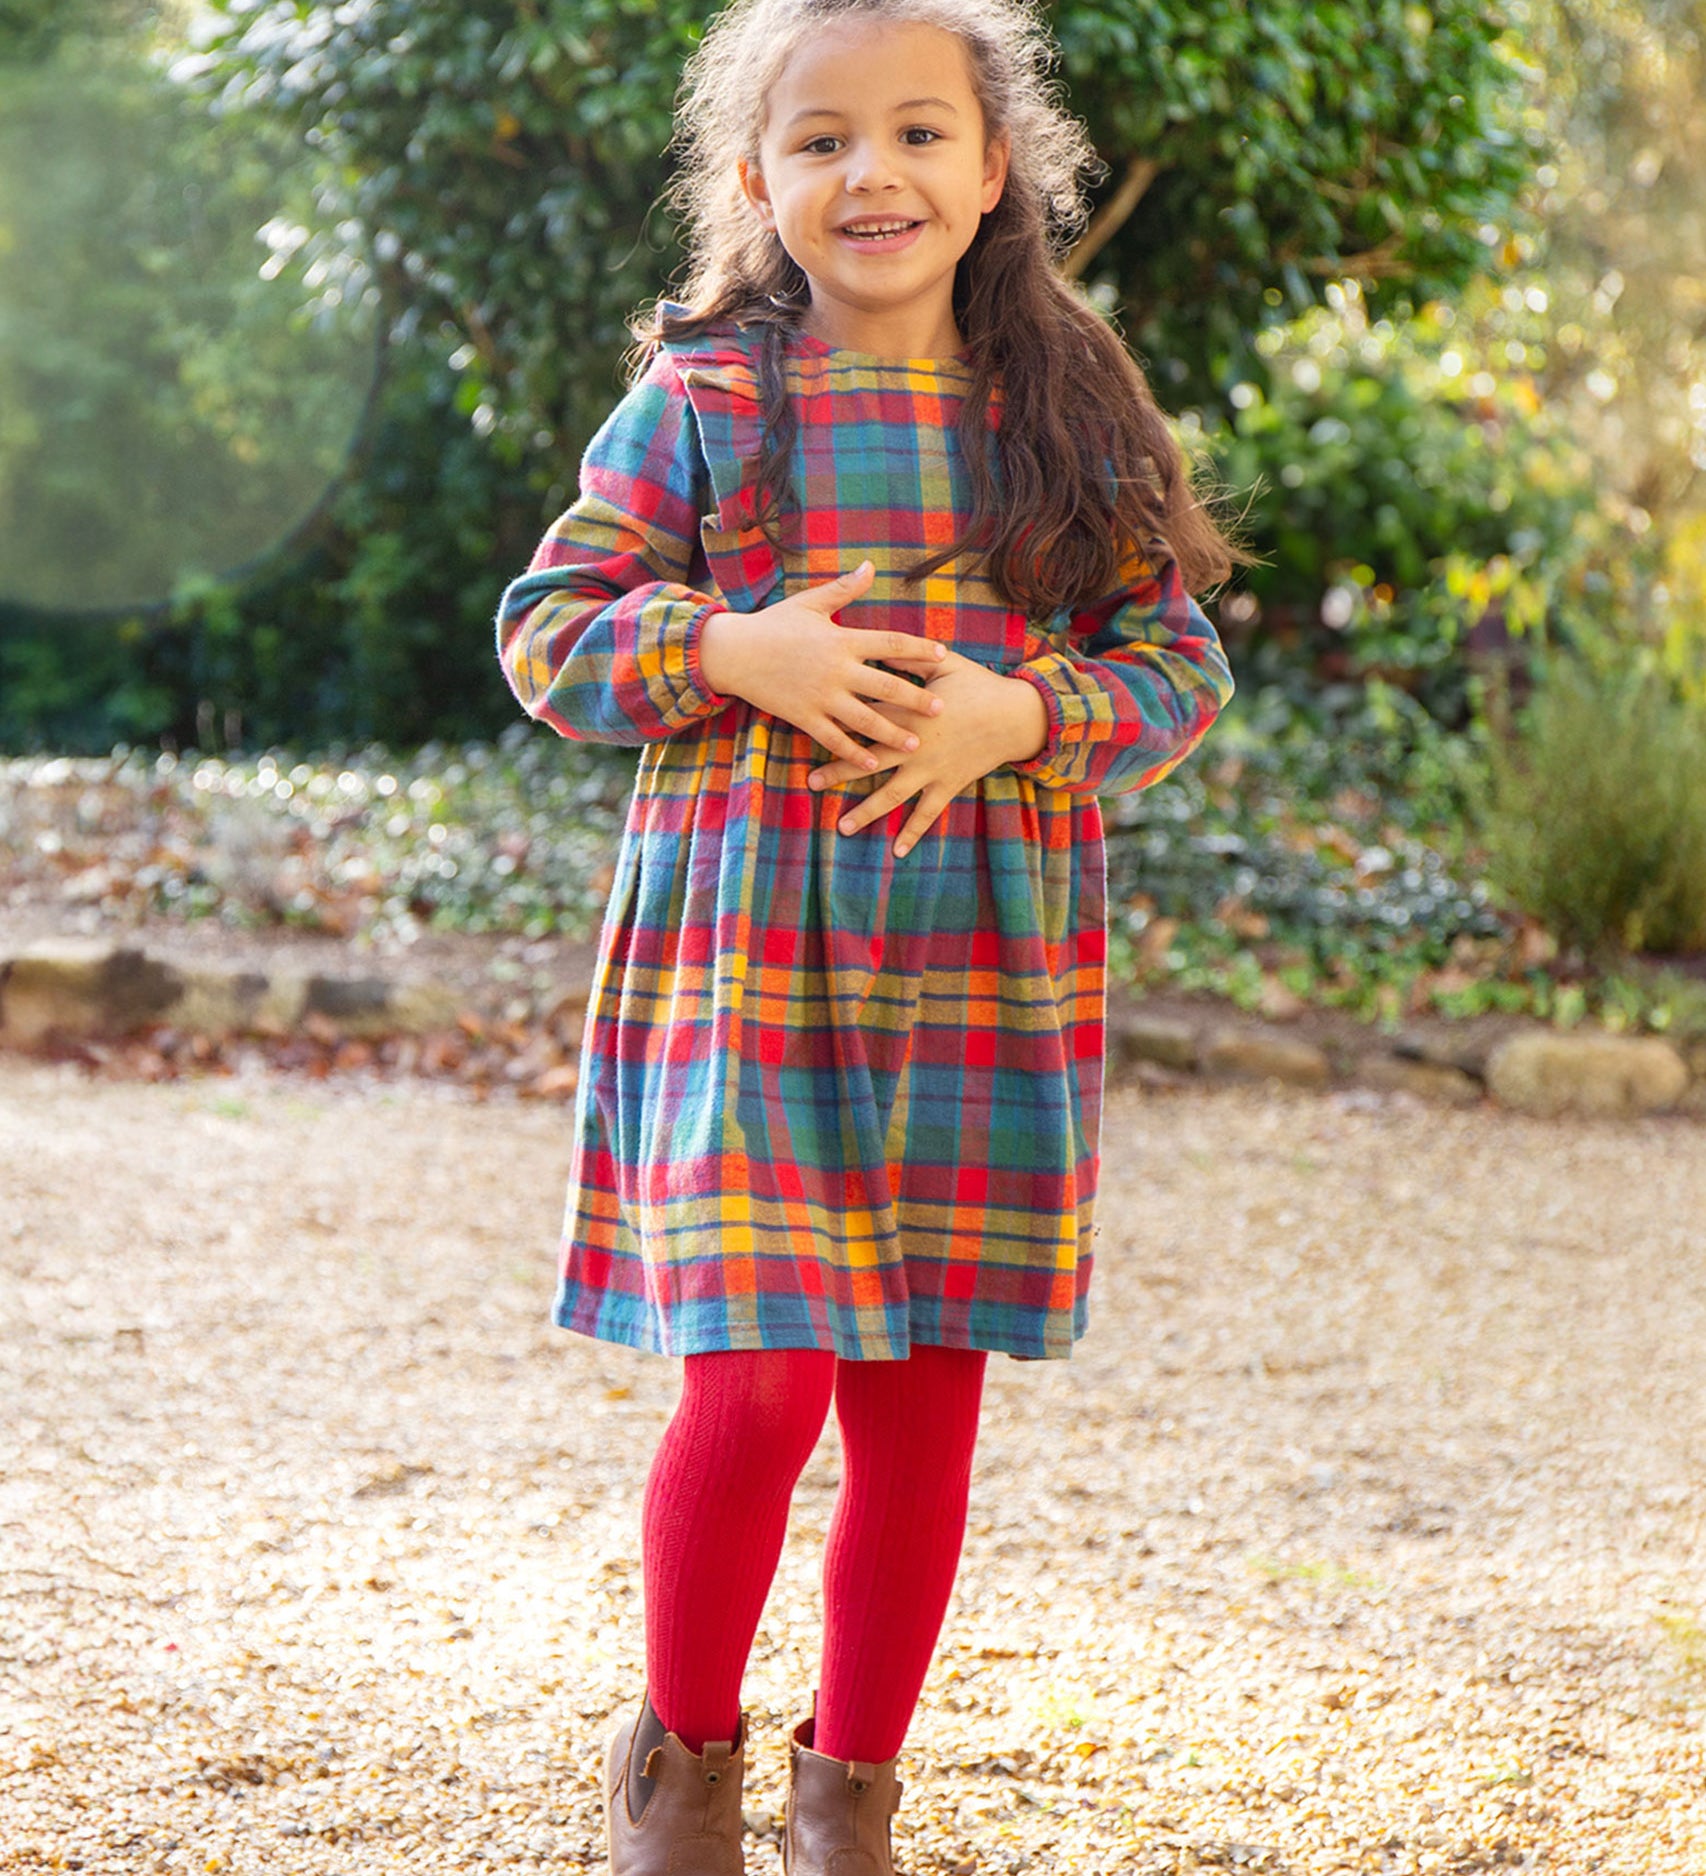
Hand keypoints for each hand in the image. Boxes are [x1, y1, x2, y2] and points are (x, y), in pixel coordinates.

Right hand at [697, 561, 946, 769]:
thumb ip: (844, 589)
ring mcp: (820, 696)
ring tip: (913, 744)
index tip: (943, 656)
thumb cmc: (774, 625)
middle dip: (915, 699)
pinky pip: (833, 738)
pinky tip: (871, 763)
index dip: (918, 649)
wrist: (734, 652)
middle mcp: (836, 669)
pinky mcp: (803, 716)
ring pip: (863, 718)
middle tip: (941, 710)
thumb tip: (870, 566)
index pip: (889, 642)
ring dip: (891, 732)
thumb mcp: (809, 603)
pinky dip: (853, 751)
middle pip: (885, 685)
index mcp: (841, 639)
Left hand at [807, 648, 1050, 855]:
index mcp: (910, 713)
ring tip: (842, 827)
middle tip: (812, 783)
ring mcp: (931, 770)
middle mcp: (916, 746)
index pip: (866, 718)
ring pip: (892, 794)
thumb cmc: (979, 685)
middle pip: (869, 761)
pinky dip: (913, 833)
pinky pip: (927, 813)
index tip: (812, 727)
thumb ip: (909, 657)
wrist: (1016, 716)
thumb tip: (878, 646)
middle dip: (838, 772)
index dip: (839, 723)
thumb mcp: (944, 664)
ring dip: (866, 811)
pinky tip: (896, 851)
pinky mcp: (948, 785)